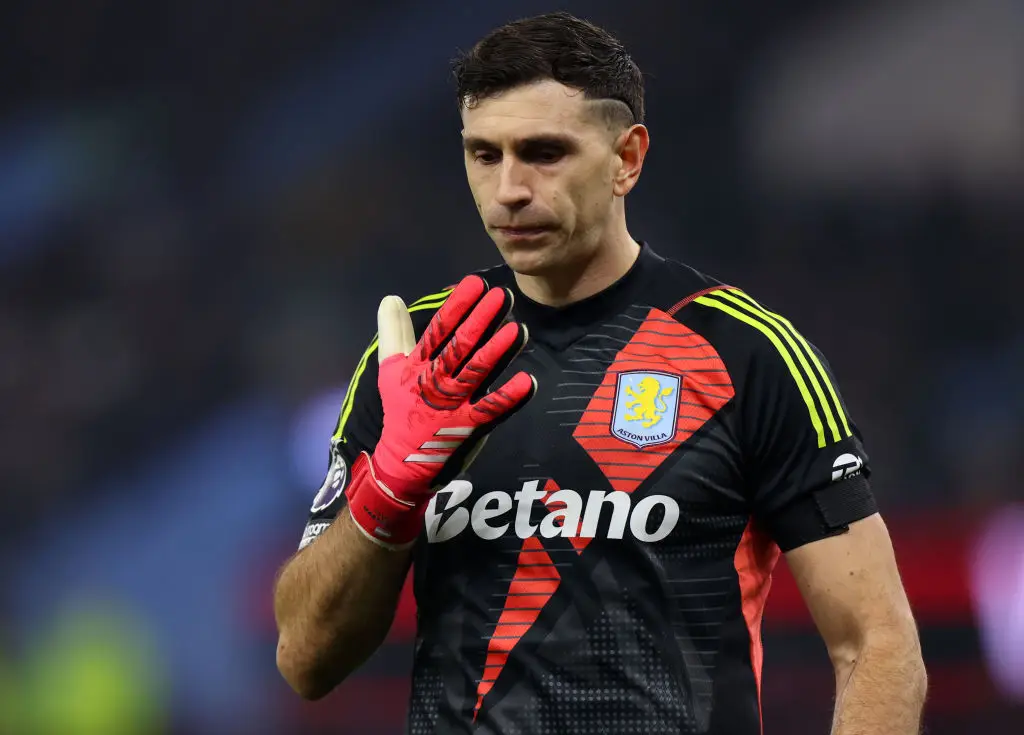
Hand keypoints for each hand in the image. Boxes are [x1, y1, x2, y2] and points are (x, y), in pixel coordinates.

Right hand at [345, 275, 535, 547]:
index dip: (458, 305)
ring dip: (498, 350)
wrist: (402, 461)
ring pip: (477, 372)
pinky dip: (509, 396)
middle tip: (502, 296)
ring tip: (519, 329)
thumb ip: (394, 332)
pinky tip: (528, 381)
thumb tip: (390, 297)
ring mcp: (452, 405)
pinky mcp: (467, 427)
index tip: (476, 283)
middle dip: (481, 319)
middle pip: (460, 346)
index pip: (438, 329)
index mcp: (417, 365)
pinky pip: (491, 409)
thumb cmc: (402, 409)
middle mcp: (434, 381)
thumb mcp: (390, 369)